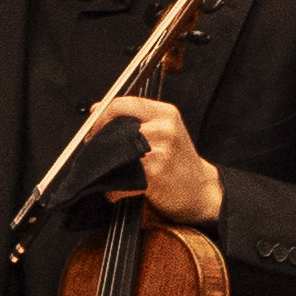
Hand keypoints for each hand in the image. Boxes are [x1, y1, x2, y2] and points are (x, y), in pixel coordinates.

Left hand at [83, 94, 224, 233]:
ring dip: (105, 166)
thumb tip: (98, 110)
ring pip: (115, 153)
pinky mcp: (154, 175)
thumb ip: (139, 119)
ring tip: (111, 172)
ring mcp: (160, 152)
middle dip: (100, 141)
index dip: (102, 115)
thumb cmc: (180, 163)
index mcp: (166, 114)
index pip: (124, 104)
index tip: (93, 126)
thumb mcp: (167, 131)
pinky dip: (114, 189)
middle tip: (96, 150)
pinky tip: (119, 191)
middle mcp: (164, 129)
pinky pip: (121, 180)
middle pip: (115, 128)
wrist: (201, 191)